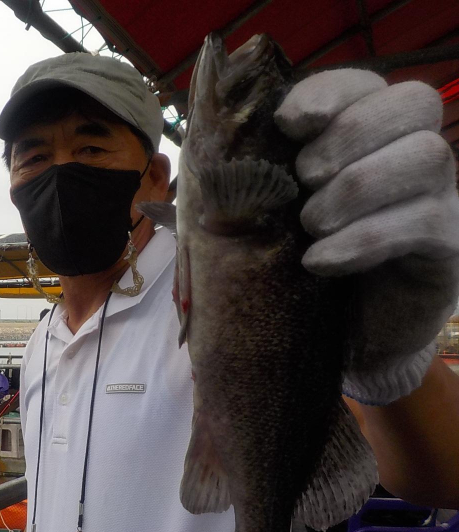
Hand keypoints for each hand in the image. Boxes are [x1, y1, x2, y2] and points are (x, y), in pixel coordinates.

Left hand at [276, 69, 458, 404]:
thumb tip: (208, 152)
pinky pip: (423, 222)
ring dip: (354, 189)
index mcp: (368, 134)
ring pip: (426, 157)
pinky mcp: (448, 243)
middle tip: (304, 181)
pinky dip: (363, 239)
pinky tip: (321, 261)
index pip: (365, 83)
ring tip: (311, 227)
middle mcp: (413, 154)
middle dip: (347, 137)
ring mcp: (442, 196)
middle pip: (413, 102)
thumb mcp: (270, 217)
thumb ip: (253, 180)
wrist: (343, 336)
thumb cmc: (300, 267)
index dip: (328, 92)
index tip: (287, 123)